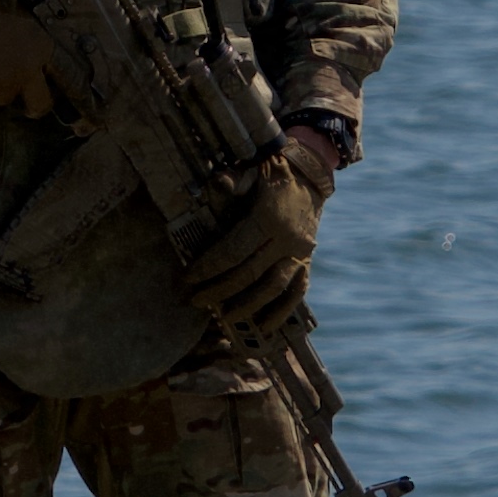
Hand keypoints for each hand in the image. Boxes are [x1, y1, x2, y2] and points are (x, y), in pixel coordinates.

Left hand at [180, 139, 326, 333]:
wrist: (310, 174)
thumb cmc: (272, 172)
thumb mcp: (252, 170)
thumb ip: (234, 180)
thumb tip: (216, 183)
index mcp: (268, 218)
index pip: (233, 250)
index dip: (208, 267)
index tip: (188, 279)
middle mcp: (286, 239)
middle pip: (249, 273)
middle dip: (220, 290)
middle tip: (196, 301)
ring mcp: (300, 252)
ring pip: (273, 287)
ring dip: (247, 305)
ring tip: (224, 317)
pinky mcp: (307, 260)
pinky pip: (298, 291)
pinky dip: (283, 310)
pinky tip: (265, 326)